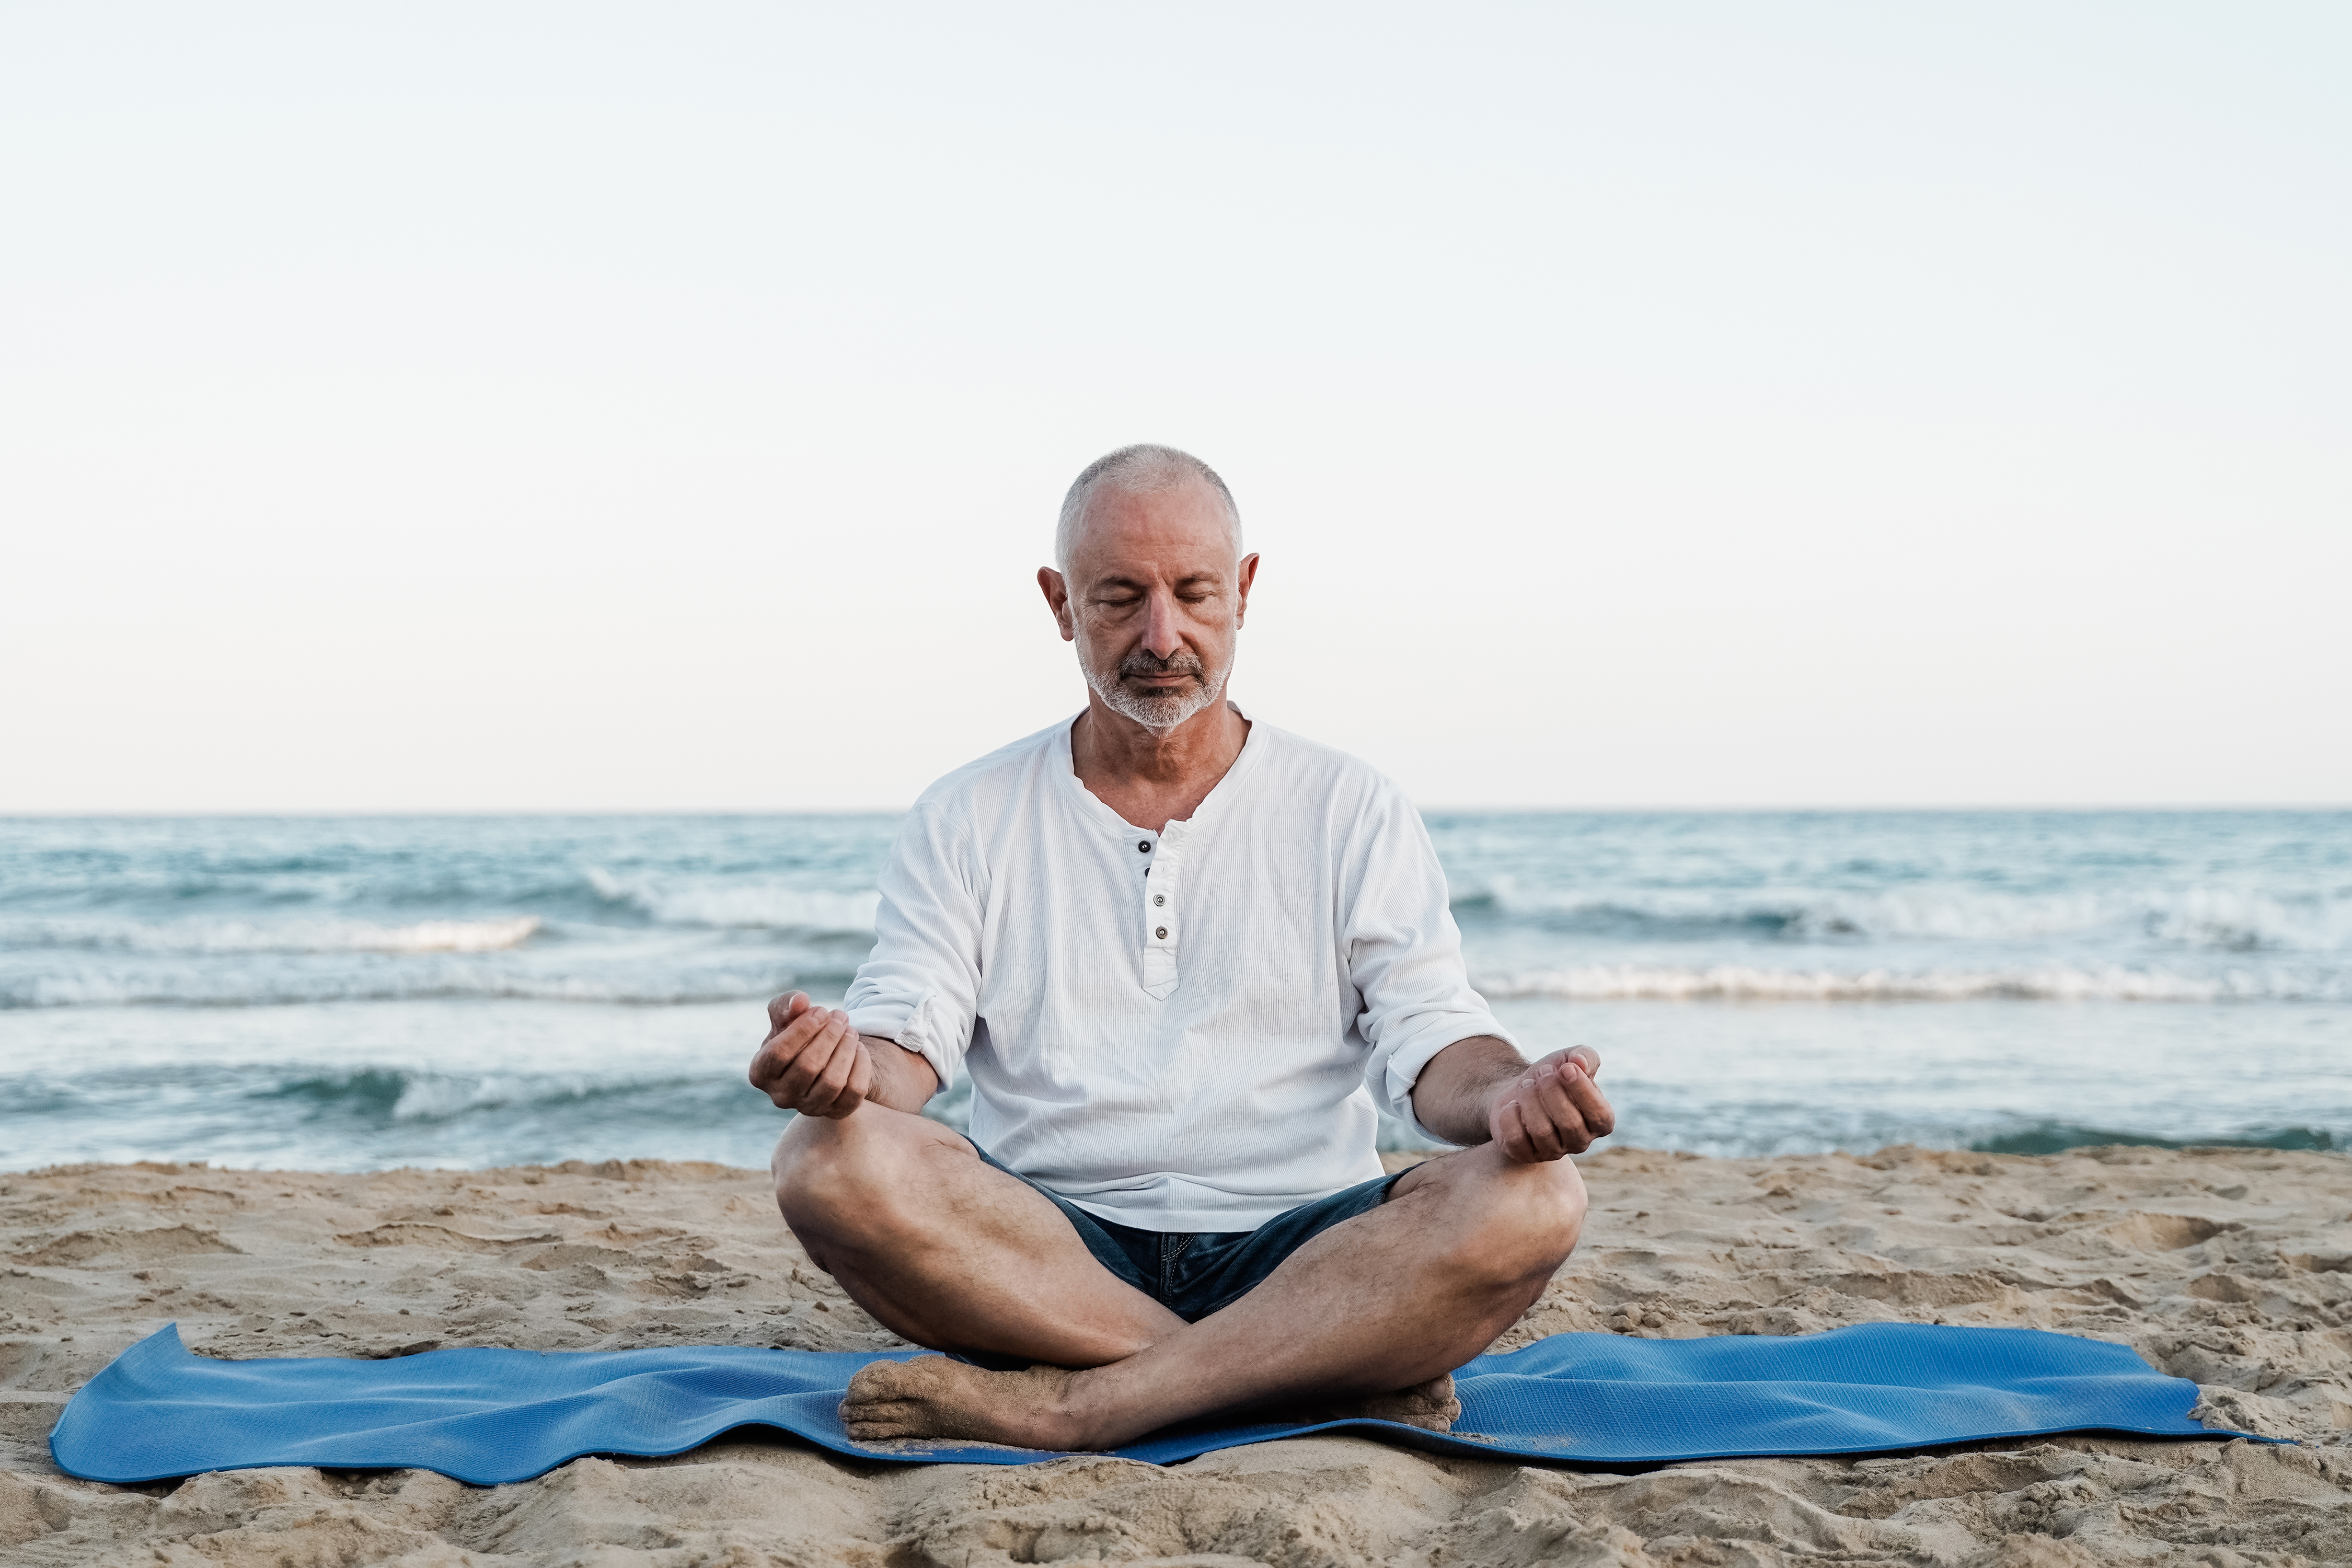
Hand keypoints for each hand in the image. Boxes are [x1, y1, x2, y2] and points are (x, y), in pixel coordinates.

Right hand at [749, 992, 874, 1118]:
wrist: (819, 1056)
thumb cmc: (796, 1032)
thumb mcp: (785, 1015)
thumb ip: (787, 1004)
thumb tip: (800, 1001)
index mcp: (760, 1073)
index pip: (778, 1053)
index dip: (803, 1028)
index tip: (821, 1010)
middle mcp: (781, 1096)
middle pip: (808, 1066)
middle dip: (829, 1036)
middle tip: (841, 1016)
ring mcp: (808, 1108)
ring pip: (832, 1082)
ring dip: (846, 1050)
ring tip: (851, 1030)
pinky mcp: (835, 1112)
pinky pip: (854, 1093)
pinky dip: (861, 1067)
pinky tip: (859, 1048)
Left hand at [1487, 1046, 1612, 1162]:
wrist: (1519, 1088)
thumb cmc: (1553, 1076)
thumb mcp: (1570, 1059)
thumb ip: (1585, 1056)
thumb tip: (1579, 1062)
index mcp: (1599, 1122)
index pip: (1600, 1115)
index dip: (1583, 1091)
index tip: (1566, 1068)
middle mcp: (1580, 1142)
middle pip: (1570, 1124)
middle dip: (1552, 1091)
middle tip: (1542, 1072)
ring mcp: (1552, 1152)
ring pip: (1542, 1132)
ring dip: (1530, 1100)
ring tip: (1526, 1085)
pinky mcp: (1525, 1155)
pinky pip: (1517, 1140)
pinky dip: (1510, 1117)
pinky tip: (1513, 1105)